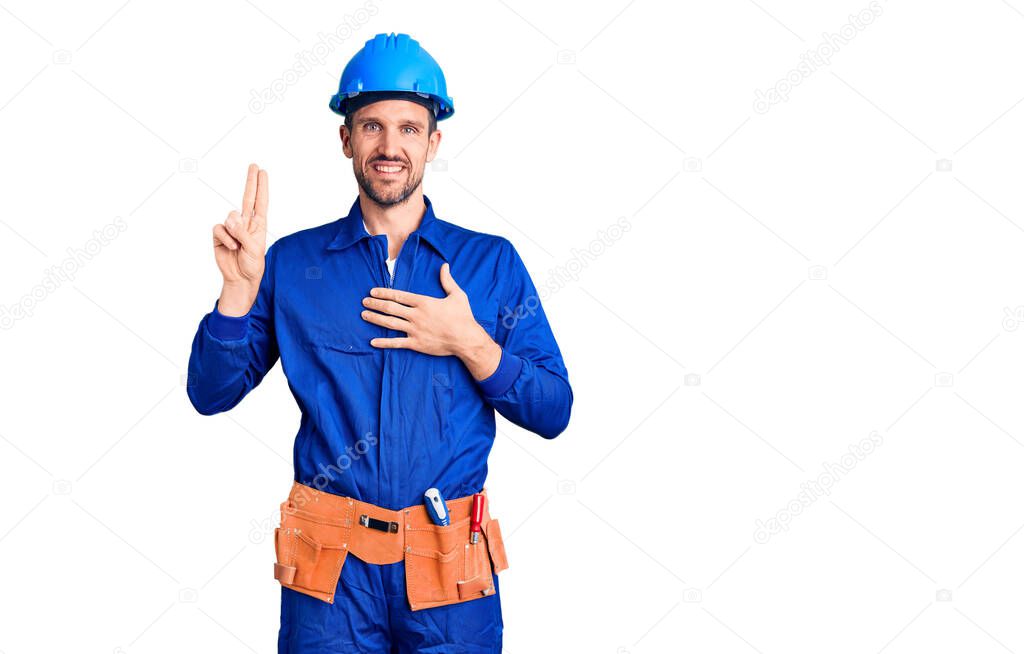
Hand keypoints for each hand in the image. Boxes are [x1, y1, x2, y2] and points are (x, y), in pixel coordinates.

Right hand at [213, 163, 267, 315]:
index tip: (262, 172)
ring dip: (234, 232)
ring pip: (230, 217)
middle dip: (250, 182)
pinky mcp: (220, 235)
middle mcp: (245, 223)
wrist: (240, 278)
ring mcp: (232, 228)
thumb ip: (243, 233)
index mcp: (259, 224)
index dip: (261, 187)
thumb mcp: (254, 249)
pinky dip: (225, 238)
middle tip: (253, 165)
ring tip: (238, 246)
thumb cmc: (252, 264)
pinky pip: (219, 229)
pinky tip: (230, 247)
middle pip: (247, 198)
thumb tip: (231, 219)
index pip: (260, 202)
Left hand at [361, 263, 501, 378]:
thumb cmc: (463, 317)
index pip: (399, 296)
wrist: (466, 339)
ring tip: (364, 315)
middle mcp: (416, 315)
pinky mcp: (416, 344)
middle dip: (375, 304)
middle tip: (364, 302)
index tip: (373, 291)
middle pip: (391, 308)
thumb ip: (447, 280)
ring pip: (390, 323)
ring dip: (375, 318)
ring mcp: (415, 330)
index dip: (384, 293)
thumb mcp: (458, 295)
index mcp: (424, 302)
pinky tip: (373, 341)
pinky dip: (384, 342)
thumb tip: (444, 265)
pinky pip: (397, 343)